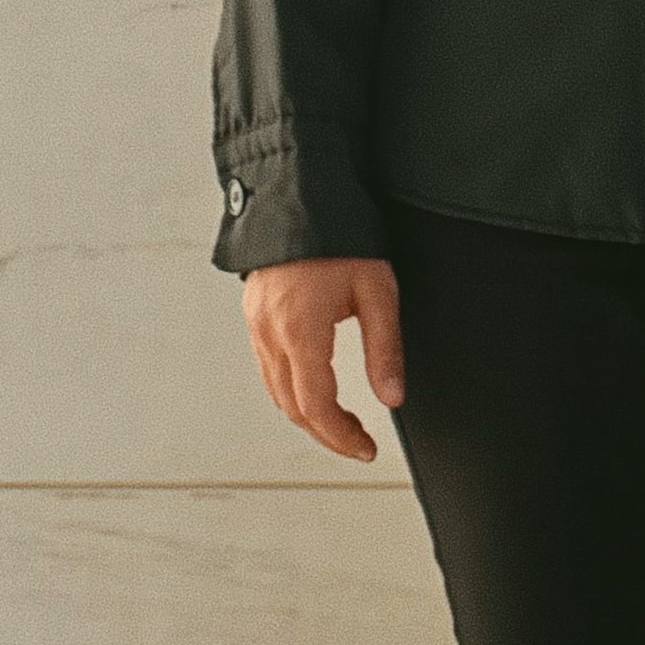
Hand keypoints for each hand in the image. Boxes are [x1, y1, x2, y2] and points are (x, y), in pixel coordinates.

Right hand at [244, 255, 403, 461]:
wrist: (299, 195)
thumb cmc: (340, 236)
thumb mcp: (377, 291)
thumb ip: (385, 348)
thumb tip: (392, 397)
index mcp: (300, 330)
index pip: (316, 406)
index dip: (340, 436)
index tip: (365, 449)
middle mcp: (270, 332)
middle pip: (292, 407)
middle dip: (325, 433)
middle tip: (358, 442)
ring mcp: (256, 324)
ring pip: (275, 391)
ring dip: (307, 415)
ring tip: (341, 422)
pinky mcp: (253, 315)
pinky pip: (267, 368)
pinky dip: (290, 391)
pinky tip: (314, 389)